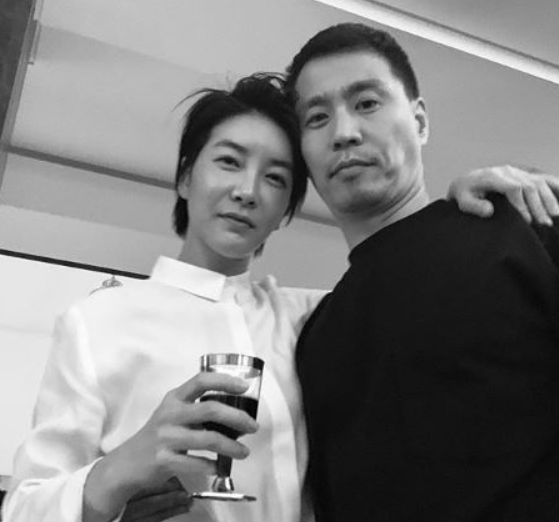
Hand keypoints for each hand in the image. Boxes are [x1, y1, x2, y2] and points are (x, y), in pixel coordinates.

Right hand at [82, 372, 257, 521]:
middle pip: (210, 410)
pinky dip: (213, 466)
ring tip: (244, 451)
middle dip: (237, 417)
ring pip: (208, 439)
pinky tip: (221, 467)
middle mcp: (170, 414)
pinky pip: (196, 463)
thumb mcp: (174, 413)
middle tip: (252, 426)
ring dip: (231, 446)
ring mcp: (166, 437)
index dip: (225, 381)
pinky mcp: (164, 460)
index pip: (201, 380)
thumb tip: (236, 413)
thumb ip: (197, 409)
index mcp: (175, 398)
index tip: (244, 386)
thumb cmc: (159, 434)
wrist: (128, 463)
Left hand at [448, 165, 558, 224]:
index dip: (522, 205)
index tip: (526, 221)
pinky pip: (541, 178)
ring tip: (553, 216)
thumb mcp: (462, 201)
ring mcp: (516, 171)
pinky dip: (553, 186)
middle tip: (543, 224)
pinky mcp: (522, 174)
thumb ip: (473, 206)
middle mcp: (506, 171)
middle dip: (538, 206)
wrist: (466, 182)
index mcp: (491, 177)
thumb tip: (489, 211)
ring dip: (548, 199)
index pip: (513, 188)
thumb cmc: (464, 194)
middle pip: (528, 186)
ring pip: (537, 182)